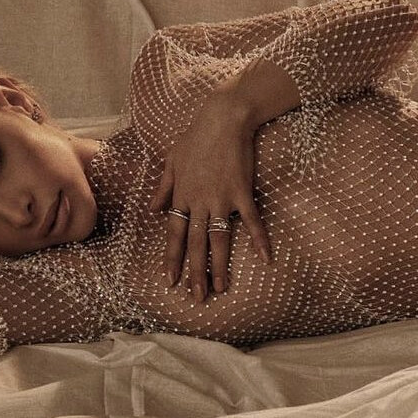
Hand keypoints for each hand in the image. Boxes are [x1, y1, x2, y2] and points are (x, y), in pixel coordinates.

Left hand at [147, 92, 272, 303]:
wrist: (223, 119)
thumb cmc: (196, 137)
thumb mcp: (171, 161)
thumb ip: (162, 188)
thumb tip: (152, 210)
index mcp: (181, 196)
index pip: (174, 234)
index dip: (172, 258)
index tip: (170, 280)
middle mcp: (199, 203)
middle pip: (196, 244)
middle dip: (194, 273)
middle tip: (196, 298)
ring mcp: (221, 199)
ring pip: (219, 240)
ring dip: (219, 266)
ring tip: (220, 289)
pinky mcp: (242, 193)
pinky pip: (251, 221)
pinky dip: (259, 239)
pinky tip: (266, 258)